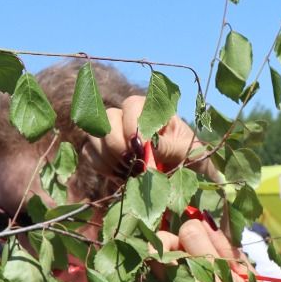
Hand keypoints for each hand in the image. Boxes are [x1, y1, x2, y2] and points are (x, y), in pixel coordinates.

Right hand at [82, 94, 200, 178]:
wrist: (186, 177)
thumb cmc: (190, 157)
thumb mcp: (186, 151)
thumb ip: (168, 146)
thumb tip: (146, 144)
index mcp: (153, 110)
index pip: (132, 104)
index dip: (131, 123)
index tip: (140, 147)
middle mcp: (130, 118)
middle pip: (108, 117)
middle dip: (116, 142)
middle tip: (132, 163)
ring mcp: (114, 134)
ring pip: (94, 135)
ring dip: (108, 156)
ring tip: (128, 172)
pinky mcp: (105, 153)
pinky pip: (89, 153)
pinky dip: (102, 166)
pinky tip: (121, 177)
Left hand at [163, 218, 280, 281]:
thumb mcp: (250, 279)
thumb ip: (226, 249)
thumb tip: (204, 222)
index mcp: (219, 276)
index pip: (188, 231)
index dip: (192, 229)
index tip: (197, 237)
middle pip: (159, 248)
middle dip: (167, 242)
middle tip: (177, 248)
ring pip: (149, 271)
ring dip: (159, 265)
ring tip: (173, 270)